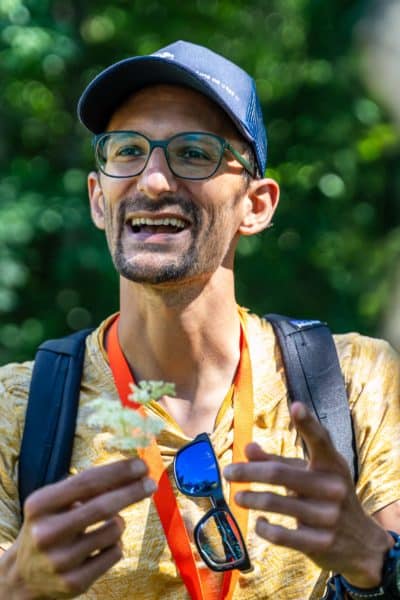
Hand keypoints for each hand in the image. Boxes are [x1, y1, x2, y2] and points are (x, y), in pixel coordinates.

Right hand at [0, 458, 155, 598]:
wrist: (23, 575)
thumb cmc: (49, 525)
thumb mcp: (55, 502)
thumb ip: (87, 487)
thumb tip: (130, 471)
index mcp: (40, 505)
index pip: (87, 482)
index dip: (118, 472)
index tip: (141, 465)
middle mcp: (47, 533)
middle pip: (102, 506)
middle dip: (132, 491)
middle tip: (151, 483)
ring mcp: (60, 561)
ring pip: (114, 531)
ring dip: (120, 522)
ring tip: (107, 524)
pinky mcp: (74, 583)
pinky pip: (115, 553)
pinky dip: (116, 544)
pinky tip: (100, 546)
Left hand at [224, 402, 392, 587]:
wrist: (362, 543)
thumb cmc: (328, 497)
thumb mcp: (311, 474)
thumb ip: (278, 461)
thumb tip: (247, 448)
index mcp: (332, 464)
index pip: (320, 440)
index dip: (307, 423)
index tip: (295, 406)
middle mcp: (333, 487)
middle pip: (279, 473)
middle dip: (247, 472)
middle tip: (228, 472)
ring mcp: (328, 516)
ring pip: (274, 502)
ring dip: (249, 499)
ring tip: (237, 497)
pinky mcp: (320, 543)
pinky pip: (280, 534)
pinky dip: (263, 527)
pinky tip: (259, 522)